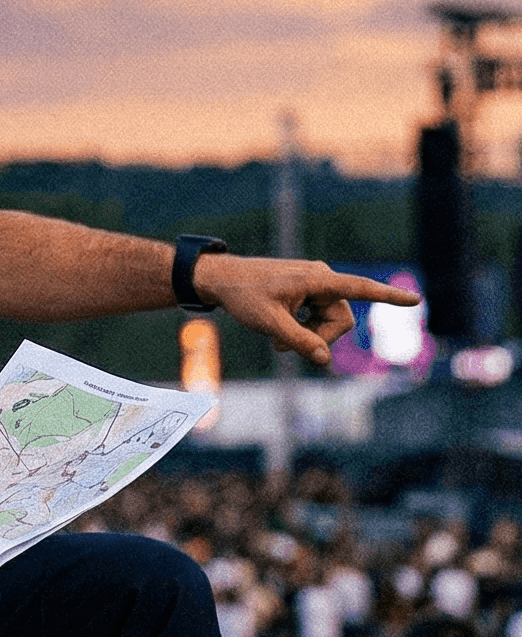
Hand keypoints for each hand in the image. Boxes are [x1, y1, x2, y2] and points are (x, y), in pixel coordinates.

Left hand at [191, 255, 420, 366]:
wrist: (221, 280)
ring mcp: (315, 283)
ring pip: (329, 321)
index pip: (359, 288)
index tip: (415, 299)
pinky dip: (303, 329)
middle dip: (319, 338)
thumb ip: (300, 342)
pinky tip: (279, 335)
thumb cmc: (244, 297)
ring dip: (308, 336)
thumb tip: (325, 360)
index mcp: (317, 279)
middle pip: (341, 319)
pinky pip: (318, 316)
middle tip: (285, 349)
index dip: (388, 296)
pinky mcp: (307, 289)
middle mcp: (321, 277)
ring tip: (278, 343)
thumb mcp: (270, 324)